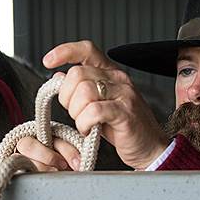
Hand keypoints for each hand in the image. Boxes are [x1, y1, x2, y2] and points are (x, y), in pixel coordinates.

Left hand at [40, 40, 169, 169]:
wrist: (150, 148)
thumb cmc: (124, 128)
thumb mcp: (99, 105)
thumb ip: (81, 89)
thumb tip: (59, 77)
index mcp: (111, 74)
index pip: (87, 50)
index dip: (65, 51)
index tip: (48, 61)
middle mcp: (118, 79)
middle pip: (77, 74)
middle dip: (67, 97)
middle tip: (75, 113)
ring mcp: (124, 95)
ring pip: (83, 92)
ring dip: (76, 113)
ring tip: (84, 124)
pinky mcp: (125, 113)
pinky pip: (93, 111)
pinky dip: (84, 123)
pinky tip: (89, 130)